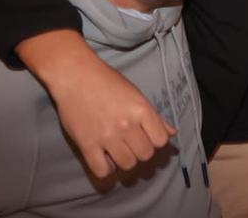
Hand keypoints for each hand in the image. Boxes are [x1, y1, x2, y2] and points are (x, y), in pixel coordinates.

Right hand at [19, 30, 173, 177]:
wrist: (76, 77)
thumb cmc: (108, 82)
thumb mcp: (136, 95)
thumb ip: (154, 116)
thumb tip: (172, 133)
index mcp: (141, 110)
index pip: (161, 140)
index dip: (156, 142)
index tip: (148, 138)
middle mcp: (126, 125)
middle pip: (145, 154)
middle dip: (141, 152)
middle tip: (132, 146)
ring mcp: (106, 136)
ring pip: (127, 164)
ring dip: (125, 161)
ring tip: (119, 153)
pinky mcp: (86, 144)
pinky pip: (101, 170)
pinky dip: (106, 170)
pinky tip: (105, 161)